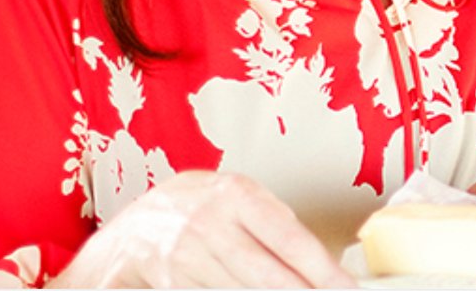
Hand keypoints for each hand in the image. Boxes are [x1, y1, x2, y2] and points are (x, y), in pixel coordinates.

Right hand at [51, 171, 355, 287]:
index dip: (326, 273)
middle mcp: (208, 222)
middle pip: (272, 277)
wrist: (128, 236)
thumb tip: (322, 257)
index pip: (292, 240)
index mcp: (233, 194)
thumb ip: (269, 218)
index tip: (348, 290)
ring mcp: (188, 256)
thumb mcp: (229, 197)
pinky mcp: (173, 282)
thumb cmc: (188, 214)